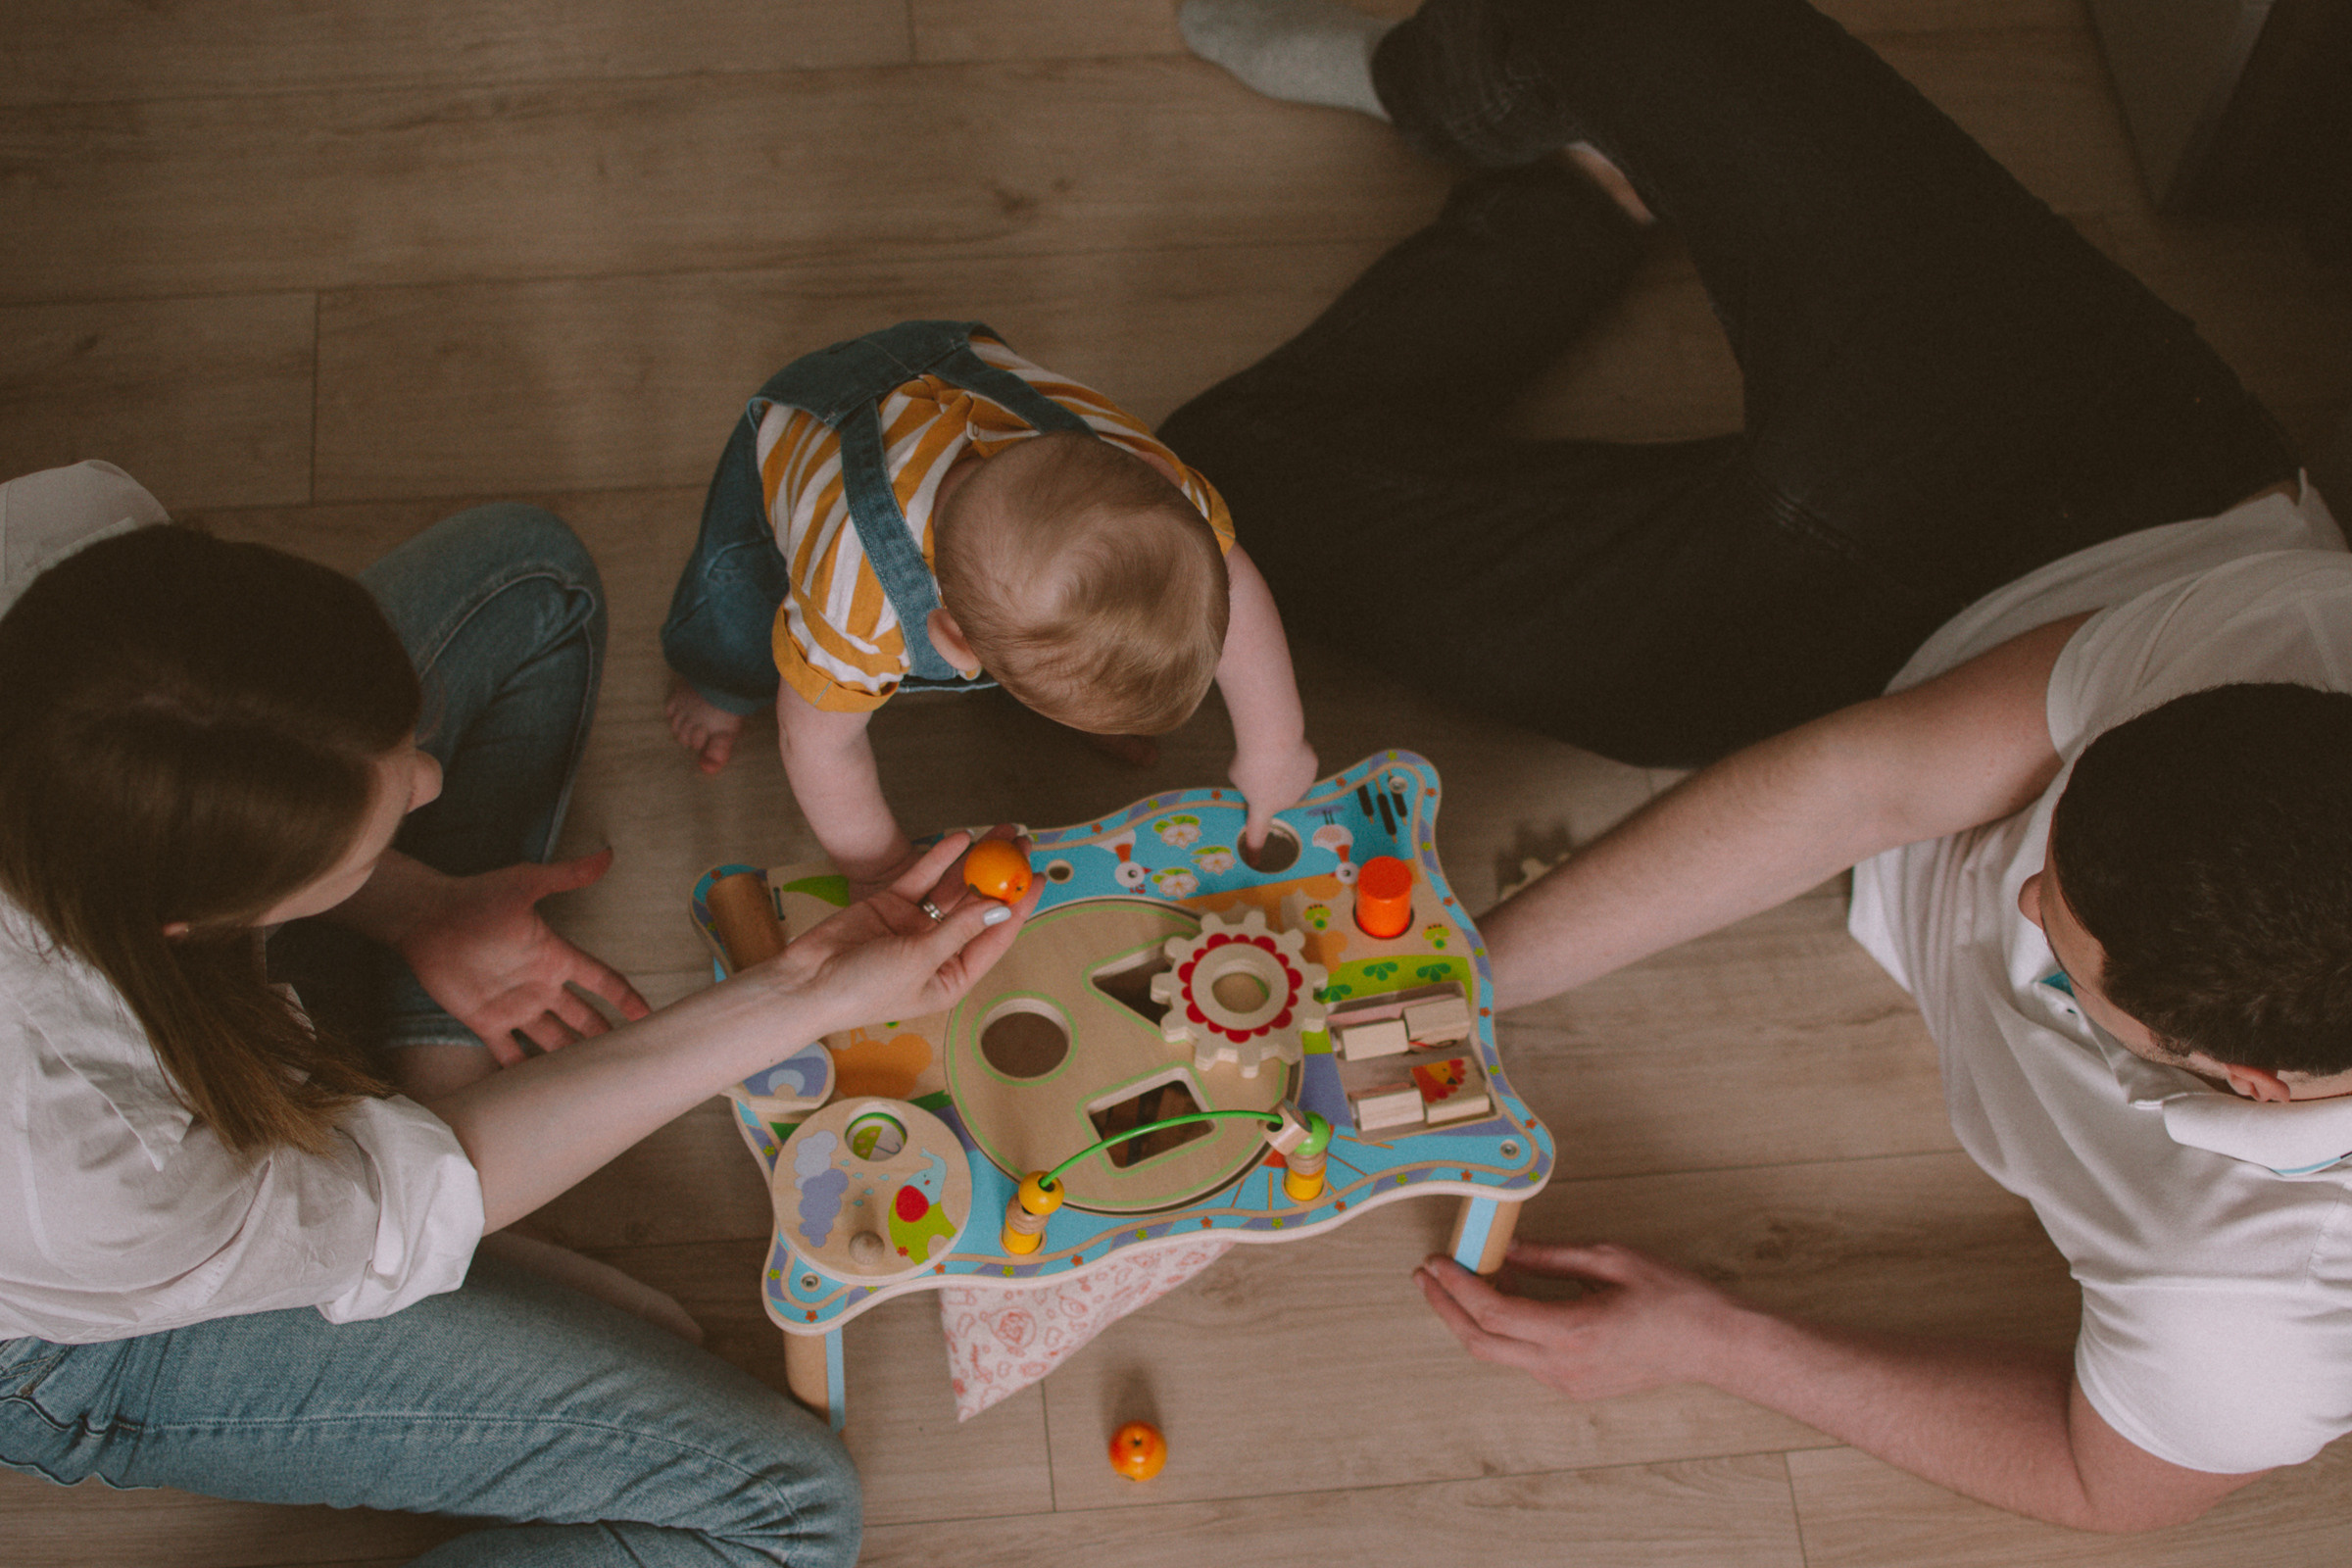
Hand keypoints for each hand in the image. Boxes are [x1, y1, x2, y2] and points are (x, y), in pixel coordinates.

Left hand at [396, 849, 652, 1064]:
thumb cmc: (475, 897)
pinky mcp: (485, 1021)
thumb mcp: (525, 884)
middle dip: (604, 1037)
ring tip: (592, 1084)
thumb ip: (566, 875)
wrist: (427, 919)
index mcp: (555, 956)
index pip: (600, 980)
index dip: (625, 997)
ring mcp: (514, 1006)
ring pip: (552, 1040)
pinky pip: (508, 1053)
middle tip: (629, 1062)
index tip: (649, 1016)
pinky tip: (538, 1092)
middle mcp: (540, 985)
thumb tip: (608, 855)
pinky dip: (522, 1072)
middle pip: (582, 1017)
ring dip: (570, 1059)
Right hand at [759, 831, 1037, 1035]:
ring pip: (953, 888)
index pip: (995, 937)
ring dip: (975, 861)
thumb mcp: (921, 960)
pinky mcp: (890, 905)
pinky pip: (922, 878)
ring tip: (999, 832)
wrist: (805, 983)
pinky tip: (960, 838)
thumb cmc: (864, 989)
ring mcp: (914, 926)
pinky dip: (940, 858)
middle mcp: (938, 951)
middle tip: (1021, 842)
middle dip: (1001, 875)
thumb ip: (960, 930)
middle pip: (978, 907)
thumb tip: (1002, 908)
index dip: (1019, 906)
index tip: (1037, 877)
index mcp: (952, 977)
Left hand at [1229, 735, 1317, 850]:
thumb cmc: (1249, 759)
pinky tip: (1287, 747)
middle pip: (1276, 794)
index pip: (1257, 833)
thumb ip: (1248, 784)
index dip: (1255, 849)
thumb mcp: (1238, 776)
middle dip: (1269, 783)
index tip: (1254, 862)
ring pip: (1292, 779)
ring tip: (1275, 754)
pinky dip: (1295, 755)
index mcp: (1263, 807)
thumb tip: (1259, 781)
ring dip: (1284, 770)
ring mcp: (1302, 786)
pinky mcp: (1312, 768)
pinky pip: (1301, 762)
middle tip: (1260, 766)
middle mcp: (1286, 802)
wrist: (1274, 740)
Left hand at [1414, 1241, 1738, 1400]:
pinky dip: (1502, 1329)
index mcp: (1573, 1331)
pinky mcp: (1574, 1386)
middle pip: (1481, 1343)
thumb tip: (1505, 1248)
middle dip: (1444, 1308)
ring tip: (1457, 1279)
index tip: (1436, 1262)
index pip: (1493, 1313)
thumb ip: (1550, 1256)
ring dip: (1471, 1318)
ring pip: (1499, 1354)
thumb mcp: (1609, 1259)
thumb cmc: (1672, 1297)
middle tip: (1426, 1275)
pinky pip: (1523, 1358)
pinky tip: (1500, 1299)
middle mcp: (1563, 1365)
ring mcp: (1567, 1382)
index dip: (1457, 1287)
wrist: (1712, 1344)